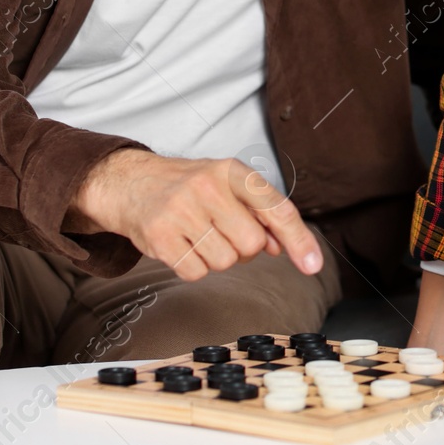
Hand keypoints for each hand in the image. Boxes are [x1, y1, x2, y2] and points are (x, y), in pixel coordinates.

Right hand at [70, 148, 322, 280]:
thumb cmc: (189, 187)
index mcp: (231, 171)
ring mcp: (181, 211)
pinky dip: (194, 267)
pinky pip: (197, 273)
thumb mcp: (227, 186)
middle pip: (251, 244)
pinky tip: (182, 245)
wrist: (130, 183)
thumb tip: (284, 247)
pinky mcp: (160, 237)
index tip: (313, 265)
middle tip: (223, 232)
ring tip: (199, 235)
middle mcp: (208, 186)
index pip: (276, 208)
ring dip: (217, 258)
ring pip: (225, 262)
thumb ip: (259, 214)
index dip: (299, 239)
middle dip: (244, 249)